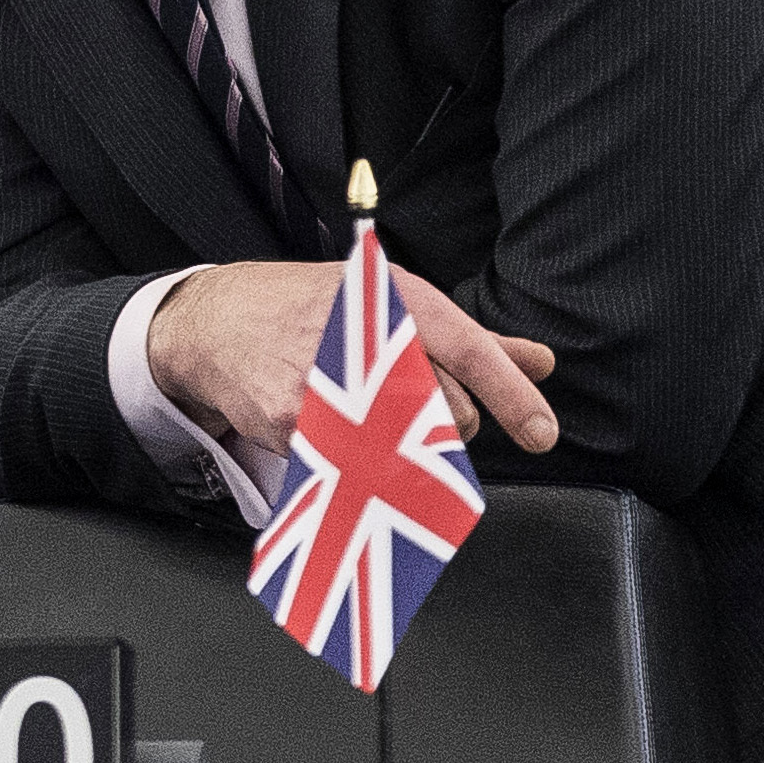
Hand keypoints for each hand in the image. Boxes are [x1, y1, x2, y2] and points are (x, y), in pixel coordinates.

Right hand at [148, 261, 558, 456]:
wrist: (222, 323)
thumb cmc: (315, 308)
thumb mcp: (393, 304)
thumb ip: (472, 341)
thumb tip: (541, 363)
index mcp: (395, 300)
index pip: (468, 349)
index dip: (511, 394)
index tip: (541, 434)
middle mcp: (364, 337)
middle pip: (447, 412)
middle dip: (446, 423)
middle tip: (410, 406)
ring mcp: (327, 385)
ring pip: (405, 445)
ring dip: (405, 447)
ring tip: (374, 418)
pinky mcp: (296, 425)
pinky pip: (355, 462)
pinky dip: (356, 456)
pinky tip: (335, 428)